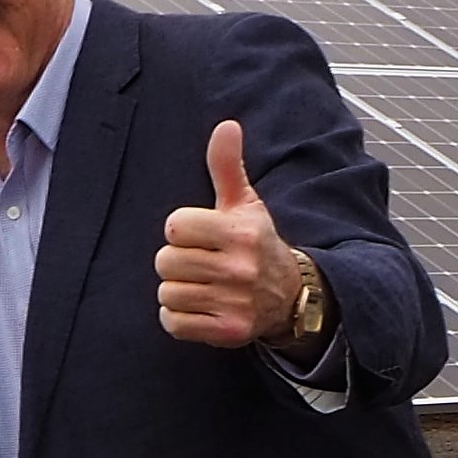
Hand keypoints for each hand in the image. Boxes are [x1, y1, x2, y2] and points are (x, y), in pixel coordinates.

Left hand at [158, 120, 306, 348]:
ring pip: (167, 292)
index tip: (203, 236)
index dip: (183, 231)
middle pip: (165, 261)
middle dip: (178, 262)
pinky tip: (202, 307)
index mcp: (240, 233)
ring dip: (179, 290)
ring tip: (206, 285)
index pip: (174, 226)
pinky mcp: (227, 331)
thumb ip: (228, 167)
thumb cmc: (256, 243)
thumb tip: (226, 125)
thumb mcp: (246, 204)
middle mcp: (239, 268)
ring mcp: (234, 302)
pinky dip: (179, 318)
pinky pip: (172, 322)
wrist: (291, 296)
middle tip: (204, 263)